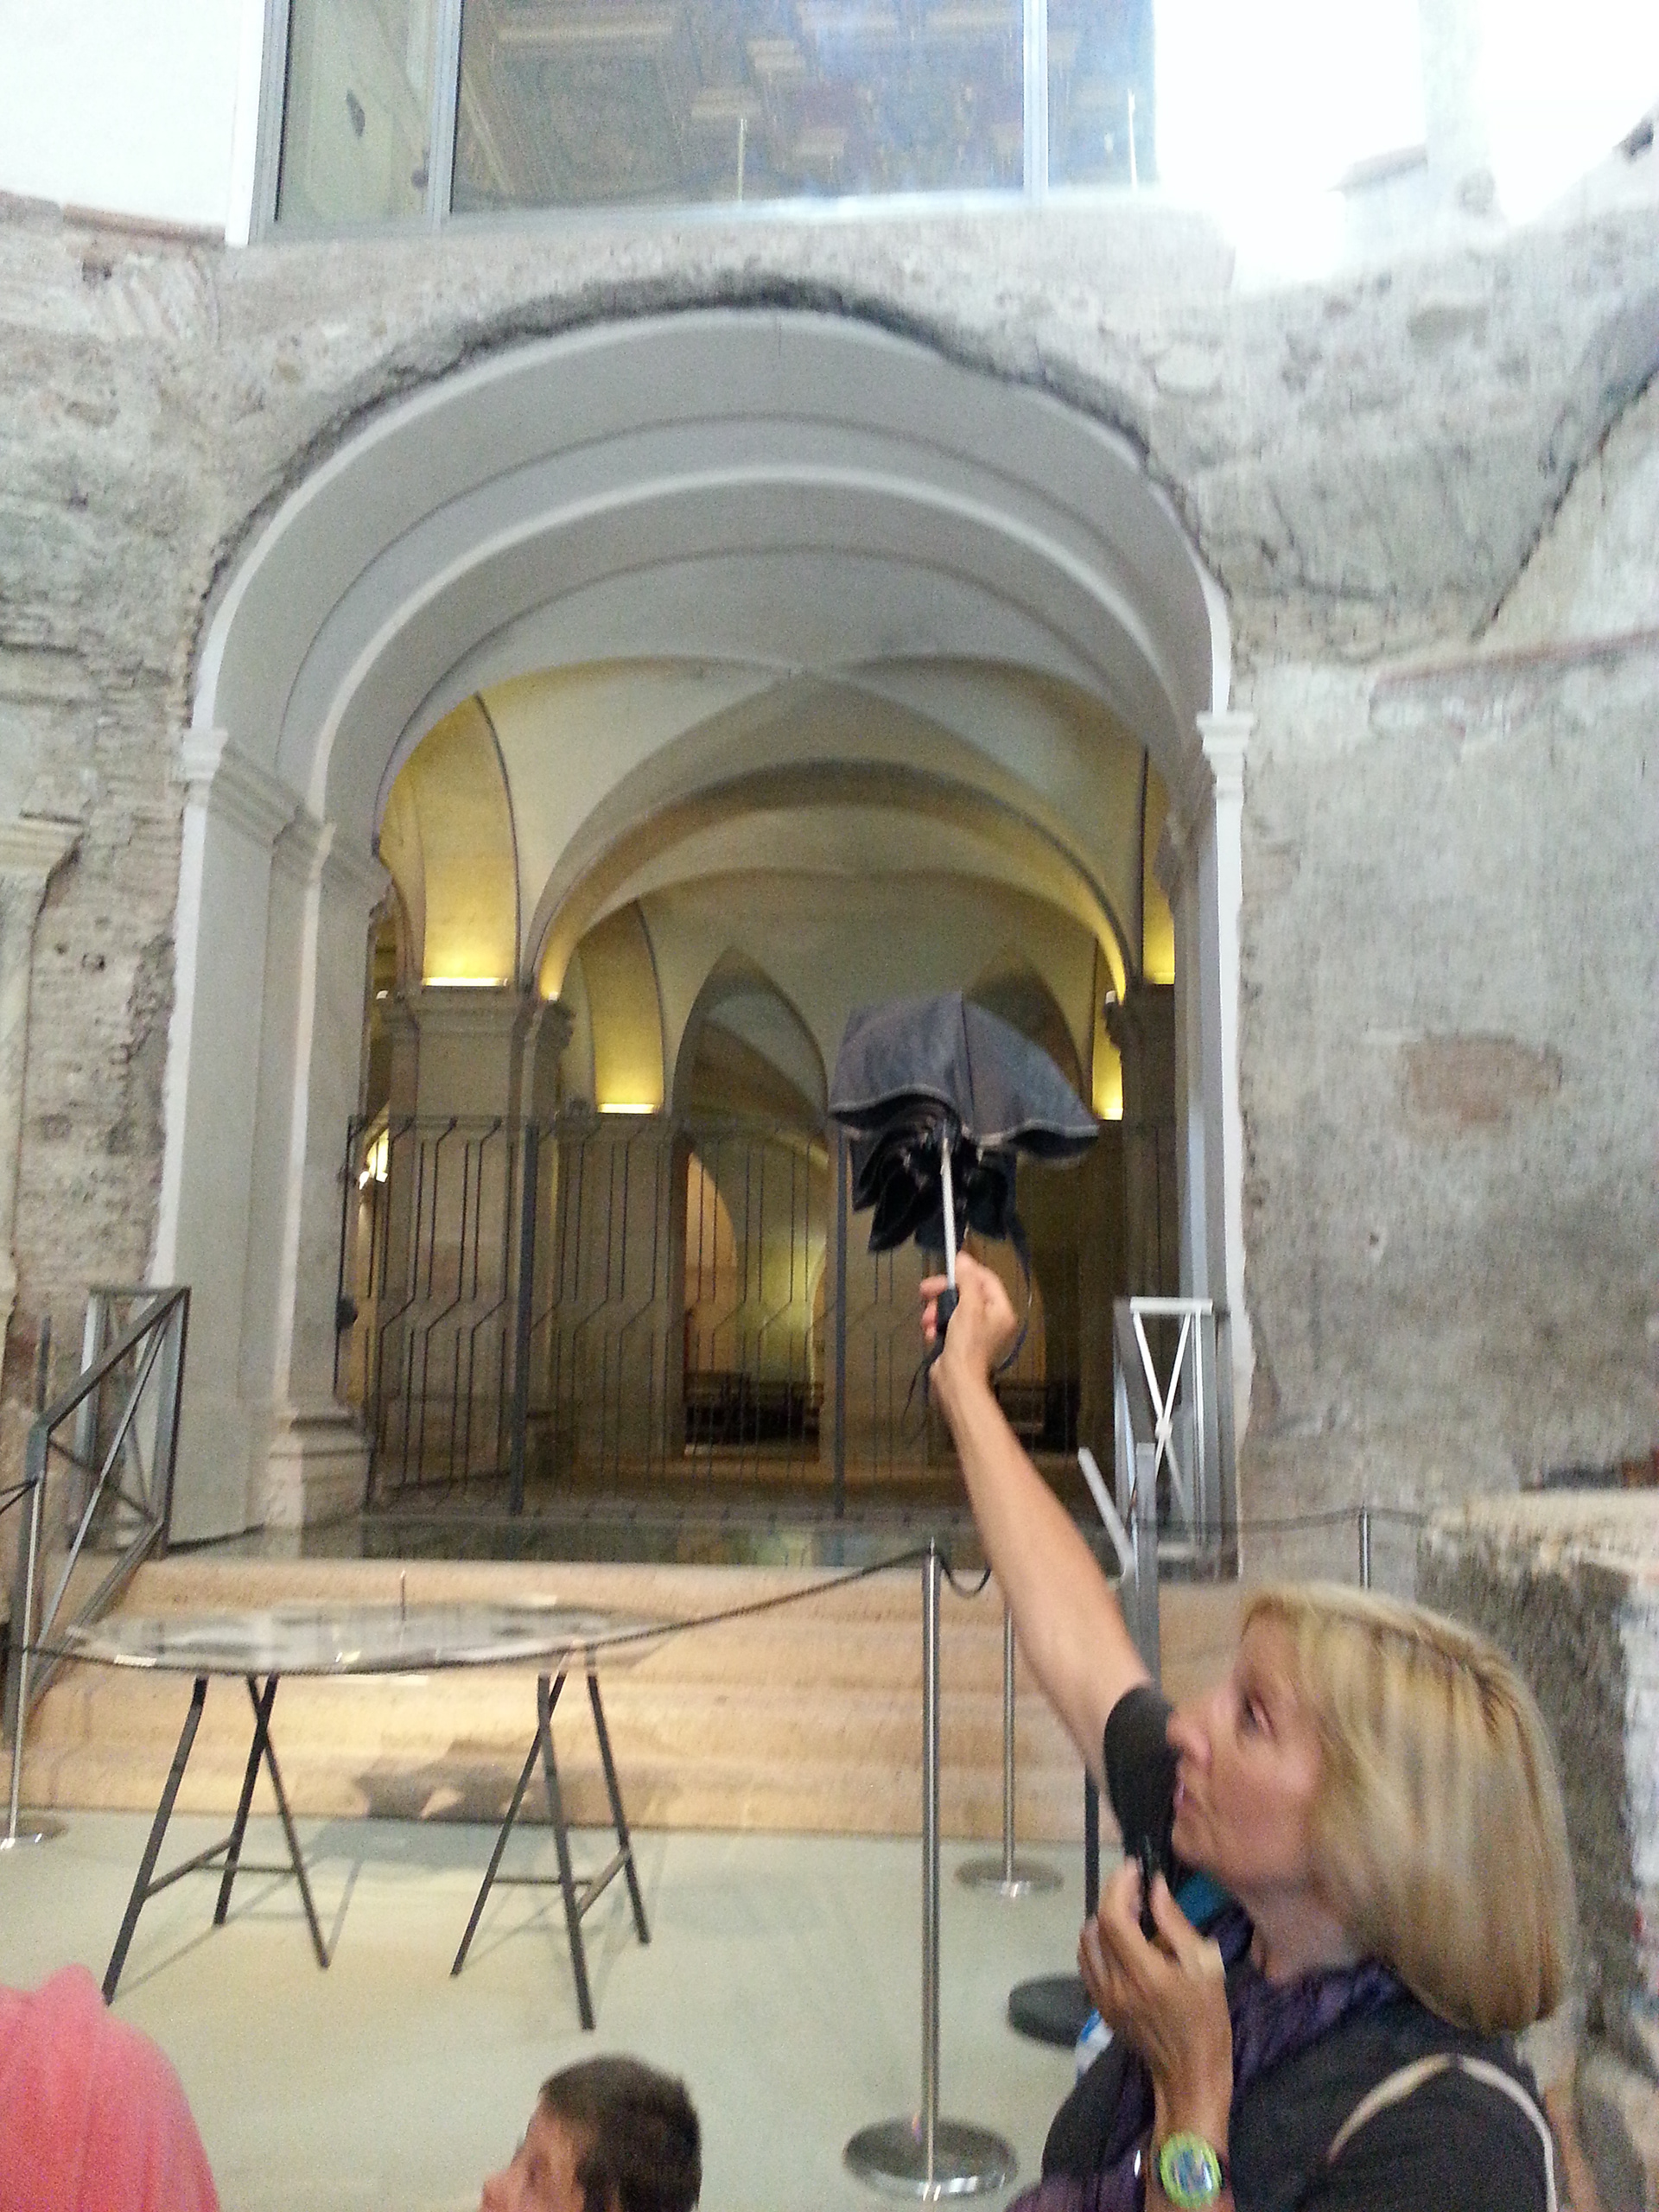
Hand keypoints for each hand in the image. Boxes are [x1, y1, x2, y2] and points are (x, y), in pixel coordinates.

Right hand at [919, 1252, 1017, 1403]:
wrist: (956, 1381)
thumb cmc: (967, 1343)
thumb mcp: (968, 1307)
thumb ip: (967, 1281)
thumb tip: (963, 1257)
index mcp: (1001, 1310)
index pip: (987, 1280)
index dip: (967, 1270)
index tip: (948, 1266)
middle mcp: (992, 1320)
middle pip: (966, 1293)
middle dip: (944, 1293)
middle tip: (924, 1290)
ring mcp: (975, 1332)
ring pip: (952, 1308)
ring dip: (936, 1311)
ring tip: (927, 1321)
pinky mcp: (959, 1342)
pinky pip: (947, 1323)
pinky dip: (936, 1326)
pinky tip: (930, 1333)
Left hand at [1079, 1862, 1232, 2150]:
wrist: (1191, 2073)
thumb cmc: (1207, 2019)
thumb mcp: (1205, 1968)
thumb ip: (1175, 1925)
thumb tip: (1155, 1888)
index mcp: (1145, 1974)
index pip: (1113, 1917)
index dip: (1119, 1886)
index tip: (1133, 1868)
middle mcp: (1116, 1985)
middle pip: (1098, 1925)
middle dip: (1114, 1897)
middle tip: (1136, 1887)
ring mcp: (1104, 1998)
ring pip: (1087, 1942)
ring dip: (1103, 1918)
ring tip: (1129, 1911)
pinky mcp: (1101, 2008)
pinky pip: (1087, 1963)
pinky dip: (1096, 1941)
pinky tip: (1118, 1938)